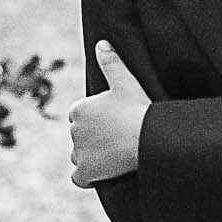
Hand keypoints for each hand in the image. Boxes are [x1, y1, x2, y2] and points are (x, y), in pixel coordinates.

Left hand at [69, 40, 150, 187]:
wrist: (147, 137)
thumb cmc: (138, 108)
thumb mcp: (125, 81)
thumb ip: (111, 62)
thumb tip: (101, 43)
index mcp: (78, 109)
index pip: (79, 117)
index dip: (96, 121)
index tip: (112, 123)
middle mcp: (73, 130)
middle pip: (80, 137)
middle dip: (93, 139)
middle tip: (116, 140)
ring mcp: (78, 152)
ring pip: (79, 156)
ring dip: (91, 158)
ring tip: (114, 156)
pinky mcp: (84, 172)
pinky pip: (79, 178)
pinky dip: (88, 177)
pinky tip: (103, 173)